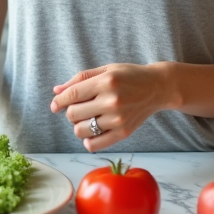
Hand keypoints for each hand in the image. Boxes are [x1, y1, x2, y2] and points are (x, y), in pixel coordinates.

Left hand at [50, 63, 171, 151]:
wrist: (157, 87)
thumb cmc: (130, 76)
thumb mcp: (106, 69)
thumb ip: (80, 79)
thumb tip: (56, 90)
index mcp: (106, 82)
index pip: (72, 94)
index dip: (59, 101)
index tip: (55, 105)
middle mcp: (112, 101)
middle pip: (73, 114)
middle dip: (70, 111)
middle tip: (80, 107)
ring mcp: (118, 119)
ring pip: (80, 131)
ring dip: (78, 125)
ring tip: (88, 117)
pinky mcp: (123, 133)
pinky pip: (95, 144)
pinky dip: (88, 140)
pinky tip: (92, 131)